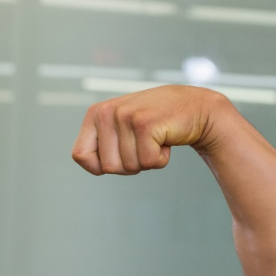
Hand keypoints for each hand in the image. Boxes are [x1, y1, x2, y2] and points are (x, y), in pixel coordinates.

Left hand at [71, 85, 235, 175]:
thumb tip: (79, 158)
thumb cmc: (156, 123)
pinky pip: (148, 162)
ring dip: (146, 160)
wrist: (196, 108)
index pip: (80, 156)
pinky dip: (160, 159)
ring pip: (128, 167)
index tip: (120, 152)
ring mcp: (125, 116)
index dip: (99, 166)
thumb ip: (99, 141)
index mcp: (95, 114)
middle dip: (129, 164)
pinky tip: (166, 139)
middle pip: (107, 167)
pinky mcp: (145, 123)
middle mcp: (107, 112)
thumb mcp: (120, 129)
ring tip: (155, 138)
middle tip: (144, 143)